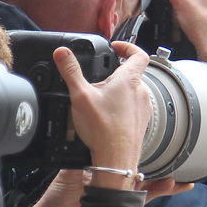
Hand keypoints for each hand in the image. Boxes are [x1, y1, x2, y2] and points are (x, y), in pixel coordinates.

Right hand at [55, 40, 152, 175]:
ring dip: (119, 91)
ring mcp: (143, 108)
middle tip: (100, 79)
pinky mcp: (141, 122)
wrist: (116, 159)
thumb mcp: (81, 96)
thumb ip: (71, 72)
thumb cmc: (103, 129)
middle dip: (116, 73)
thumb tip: (62, 53)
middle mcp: (140, 92)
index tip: (115, 48)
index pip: (138, 53)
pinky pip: (133, 108)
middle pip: (132, 74)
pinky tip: (107, 117)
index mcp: (129, 80)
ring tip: (101, 100)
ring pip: (133, 92)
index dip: (128, 47)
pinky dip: (122, 107)